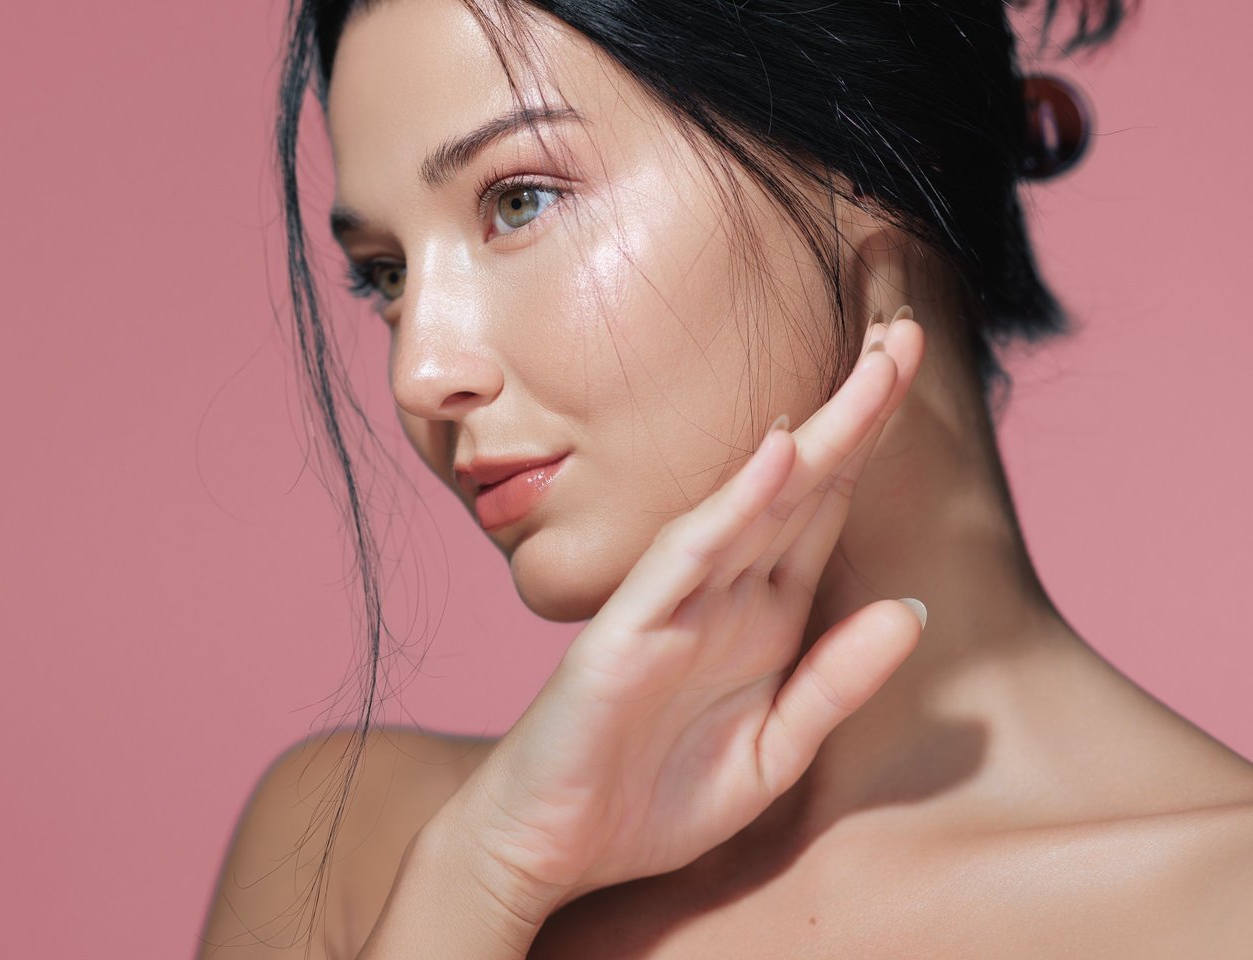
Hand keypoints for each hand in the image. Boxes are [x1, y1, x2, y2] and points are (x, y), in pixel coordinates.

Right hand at [441, 310, 927, 925]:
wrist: (544, 847)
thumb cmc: (644, 800)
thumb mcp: (771, 754)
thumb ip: (834, 684)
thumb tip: (913, 610)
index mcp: (760, 618)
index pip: (823, 512)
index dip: (870, 443)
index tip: (911, 370)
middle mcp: (720, 595)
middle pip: (801, 488)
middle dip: (856, 410)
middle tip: (909, 333)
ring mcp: (671, 606)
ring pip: (754, 504)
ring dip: (816, 436)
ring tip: (873, 371)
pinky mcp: (625, 633)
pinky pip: (686, 558)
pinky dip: (732, 506)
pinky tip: (777, 456)